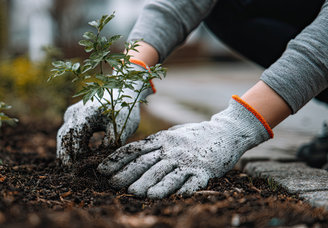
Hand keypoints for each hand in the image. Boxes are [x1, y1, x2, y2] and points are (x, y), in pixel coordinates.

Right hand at [57, 63, 153, 165]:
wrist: (122, 88)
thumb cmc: (125, 107)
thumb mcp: (122, 126)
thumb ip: (112, 143)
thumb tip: (101, 161)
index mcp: (86, 114)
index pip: (76, 139)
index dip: (78, 156)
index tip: (84, 170)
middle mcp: (75, 112)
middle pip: (64, 138)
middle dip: (66, 157)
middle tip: (71, 174)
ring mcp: (72, 112)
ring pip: (62, 135)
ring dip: (65, 152)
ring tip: (69, 170)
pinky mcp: (73, 115)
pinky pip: (66, 132)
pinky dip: (68, 145)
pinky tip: (73, 159)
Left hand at [98, 95, 272, 198]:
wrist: (225, 132)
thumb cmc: (194, 136)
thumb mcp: (172, 134)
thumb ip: (155, 143)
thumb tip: (132, 154)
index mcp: (163, 139)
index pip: (136, 150)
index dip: (117, 160)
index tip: (102, 170)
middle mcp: (173, 149)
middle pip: (149, 163)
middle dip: (130, 175)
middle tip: (114, 185)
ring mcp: (189, 160)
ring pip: (169, 174)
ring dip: (154, 184)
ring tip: (139, 194)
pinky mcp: (205, 170)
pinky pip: (194, 181)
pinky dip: (186, 188)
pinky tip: (177, 196)